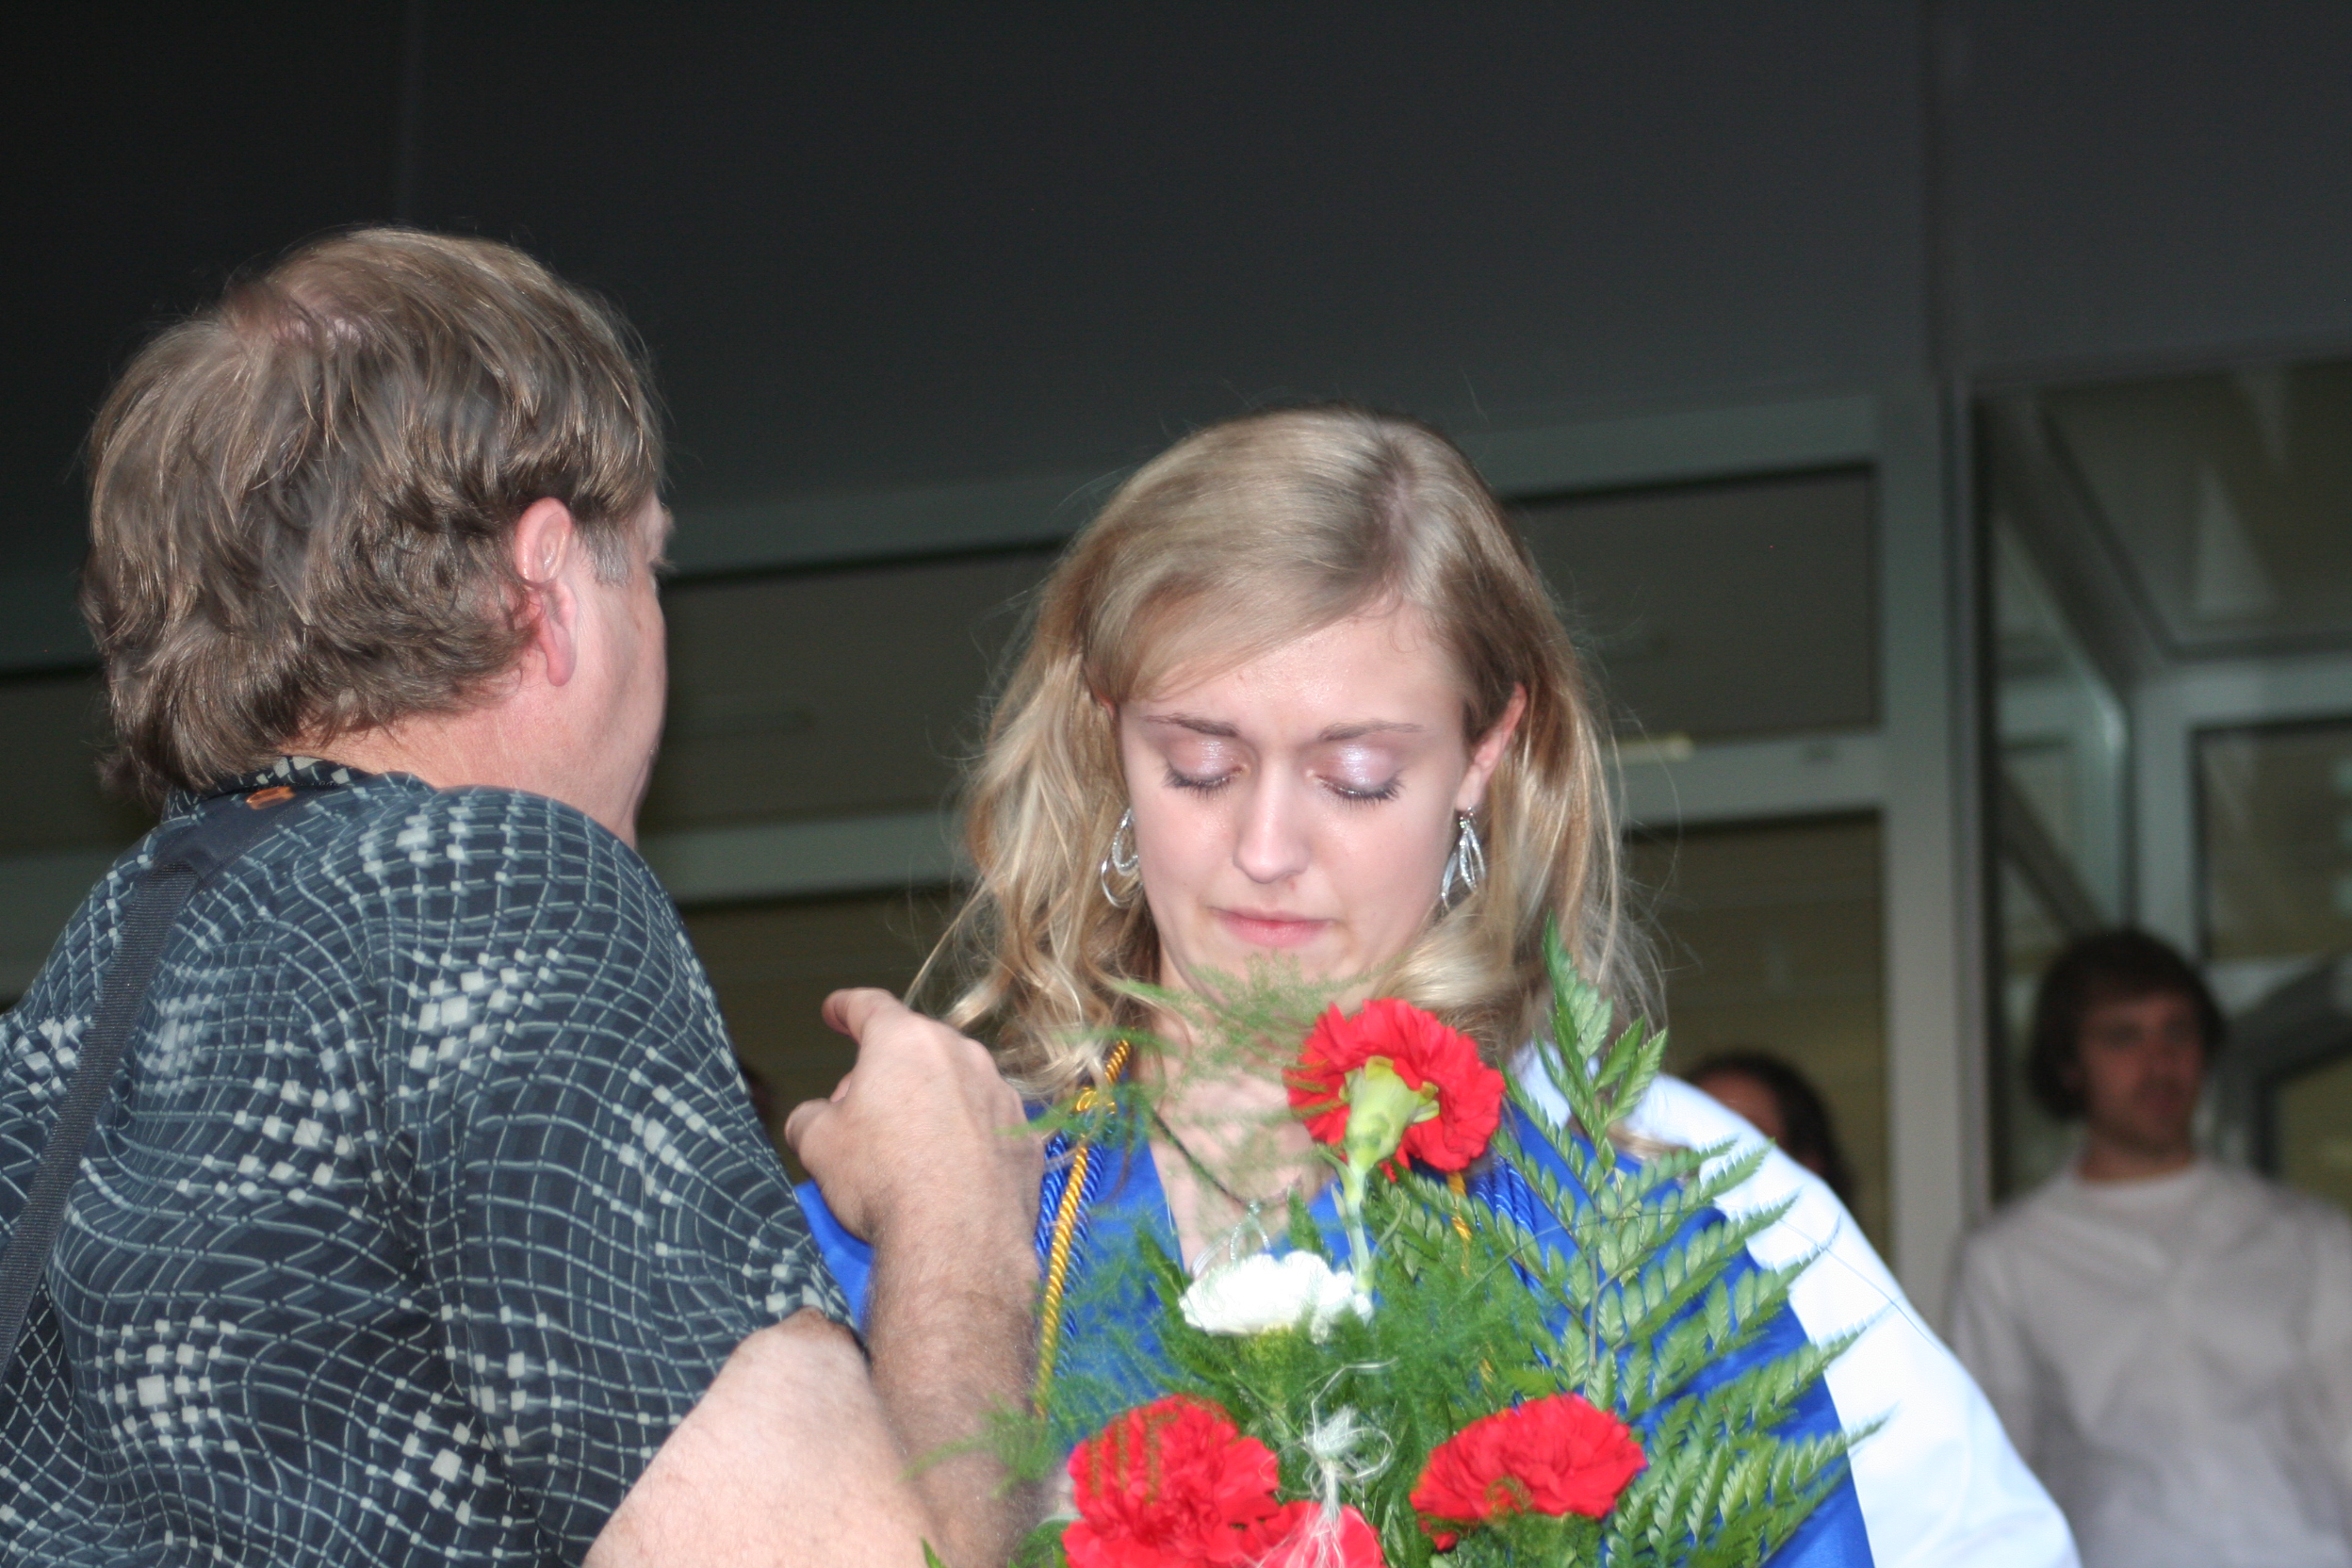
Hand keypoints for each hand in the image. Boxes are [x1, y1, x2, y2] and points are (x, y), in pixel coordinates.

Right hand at [785, 989, 1040, 1250]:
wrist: (958, 1241)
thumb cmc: (882, 1181)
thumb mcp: (818, 1145)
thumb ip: (811, 1117)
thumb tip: (815, 1118)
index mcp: (904, 1042)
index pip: (869, 1007)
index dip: (846, 1007)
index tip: (837, 1010)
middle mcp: (960, 1054)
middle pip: (915, 1049)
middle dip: (886, 1072)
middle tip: (861, 1113)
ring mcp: (1000, 1092)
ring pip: (956, 1084)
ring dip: (931, 1103)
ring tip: (907, 1150)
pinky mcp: (1026, 1135)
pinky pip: (987, 1124)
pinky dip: (967, 1137)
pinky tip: (950, 1171)